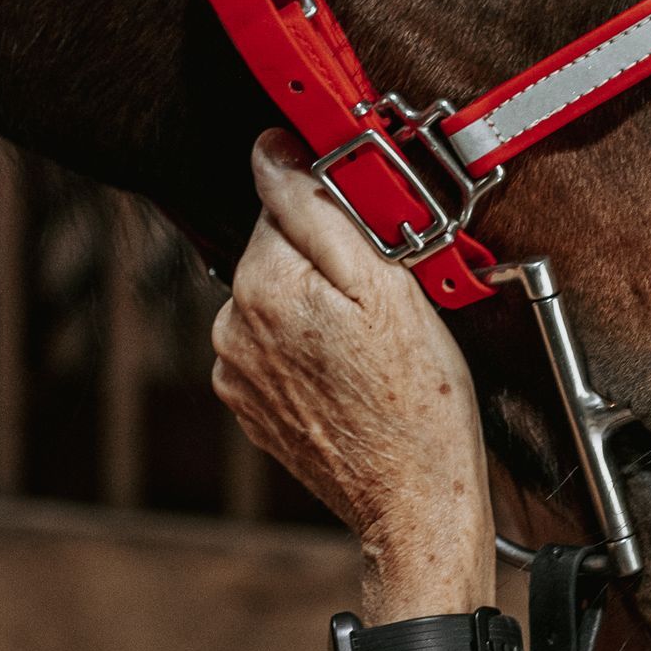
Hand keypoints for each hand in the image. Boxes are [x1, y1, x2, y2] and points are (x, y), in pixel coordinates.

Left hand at [211, 133, 496, 617]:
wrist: (414, 501)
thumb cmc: (418, 400)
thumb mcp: (386, 283)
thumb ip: (319, 208)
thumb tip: (274, 149)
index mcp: (260, 286)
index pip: (286, 200)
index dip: (342, 214)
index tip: (379, 242)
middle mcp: (231, 327)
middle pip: (281, 250)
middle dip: (332, 263)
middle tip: (386, 304)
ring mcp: (236, 372)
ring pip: (282, 299)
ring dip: (323, 307)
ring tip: (375, 347)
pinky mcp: (250, 405)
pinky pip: (279, 346)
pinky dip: (314, 348)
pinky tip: (355, 374)